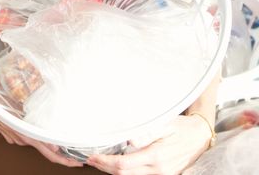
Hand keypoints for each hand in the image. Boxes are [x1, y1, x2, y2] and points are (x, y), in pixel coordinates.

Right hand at [0, 94, 83, 167]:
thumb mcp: (19, 112)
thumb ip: (36, 130)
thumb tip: (54, 145)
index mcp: (27, 137)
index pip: (50, 153)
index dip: (64, 161)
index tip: (77, 163)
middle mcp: (23, 140)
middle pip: (46, 151)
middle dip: (61, 155)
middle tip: (76, 156)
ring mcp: (17, 138)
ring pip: (36, 143)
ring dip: (48, 144)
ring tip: (63, 141)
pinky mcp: (12, 134)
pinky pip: (28, 137)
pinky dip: (36, 137)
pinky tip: (40, 130)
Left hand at [87, 115, 211, 174]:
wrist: (201, 136)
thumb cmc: (182, 127)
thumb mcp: (165, 125)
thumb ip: (147, 133)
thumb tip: (130, 139)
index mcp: (156, 156)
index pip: (124, 165)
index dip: (105, 162)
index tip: (94, 157)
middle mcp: (160, 169)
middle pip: (124, 174)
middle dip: (105, 168)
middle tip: (93, 160)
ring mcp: (164, 174)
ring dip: (115, 171)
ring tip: (103, 162)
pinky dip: (128, 172)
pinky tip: (120, 165)